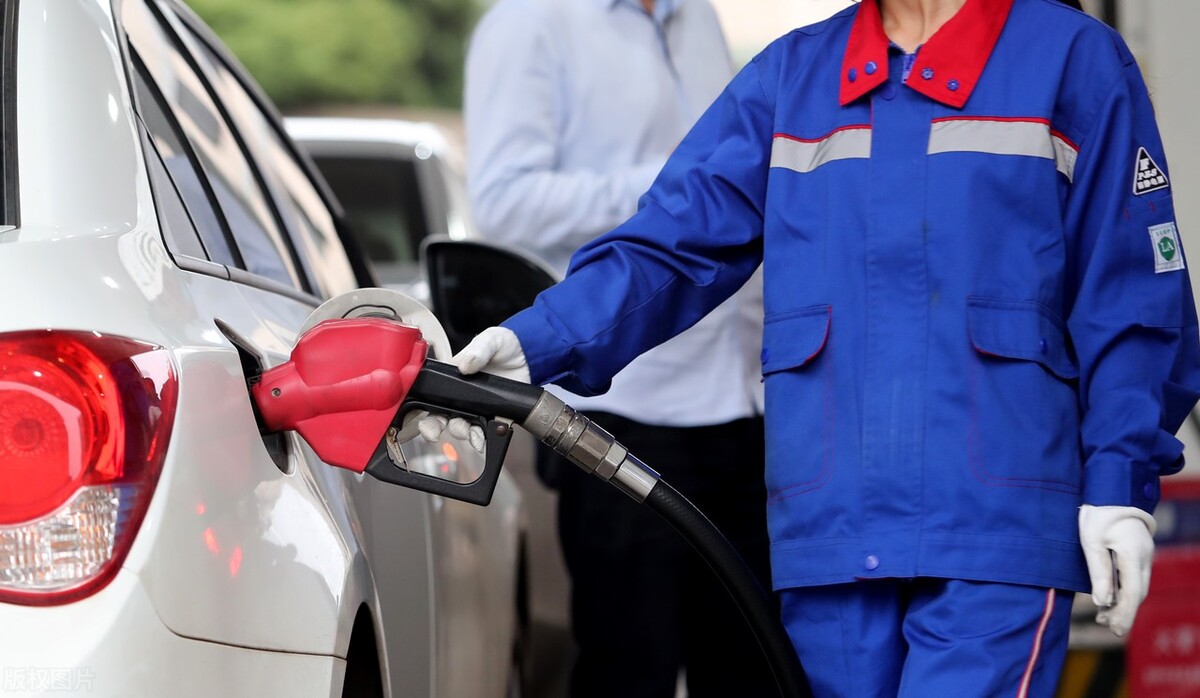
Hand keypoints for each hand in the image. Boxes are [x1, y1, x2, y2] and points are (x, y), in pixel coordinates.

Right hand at [418, 327, 529, 452]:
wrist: (529, 355)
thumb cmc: (504, 344)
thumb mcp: (490, 341)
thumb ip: (477, 351)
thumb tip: (464, 365)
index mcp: (453, 378)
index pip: (431, 396)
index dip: (424, 412)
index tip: (425, 422)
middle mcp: (461, 395)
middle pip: (441, 416)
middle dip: (438, 427)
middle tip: (444, 429)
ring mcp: (477, 407)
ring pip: (461, 426)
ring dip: (463, 433)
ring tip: (471, 434)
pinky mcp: (494, 415)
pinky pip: (484, 432)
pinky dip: (481, 439)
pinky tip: (482, 440)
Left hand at [1079, 504, 1155, 636]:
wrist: (1113, 486)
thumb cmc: (1099, 512)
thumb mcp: (1091, 541)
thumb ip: (1098, 572)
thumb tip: (1102, 602)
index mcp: (1133, 556)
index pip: (1132, 593)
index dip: (1124, 614)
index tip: (1116, 631)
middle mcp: (1144, 557)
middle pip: (1137, 593)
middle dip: (1123, 612)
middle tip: (1107, 627)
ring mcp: (1143, 554)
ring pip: (1137, 585)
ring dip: (1123, 602)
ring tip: (1104, 617)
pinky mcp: (1138, 550)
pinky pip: (1134, 576)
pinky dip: (1124, 589)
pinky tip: (1110, 596)